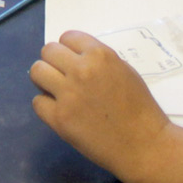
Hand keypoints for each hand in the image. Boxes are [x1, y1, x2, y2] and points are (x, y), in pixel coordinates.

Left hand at [30, 31, 175, 182]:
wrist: (145, 145)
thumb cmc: (140, 108)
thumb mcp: (124, 71)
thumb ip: (98, 61)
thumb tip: (73, 57)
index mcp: (100, 56)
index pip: (68, 37)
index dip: (70, 49)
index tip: (73, 61)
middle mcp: (81, 70)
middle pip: (48, 51)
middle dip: (54, 61)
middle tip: (63, 76)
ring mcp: (68, 94)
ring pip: (37, 71)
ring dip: (45, 79)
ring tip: (56, 90)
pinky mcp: (60, 118)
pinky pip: (37, 102)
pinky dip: (46, 105)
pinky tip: (60, 111)